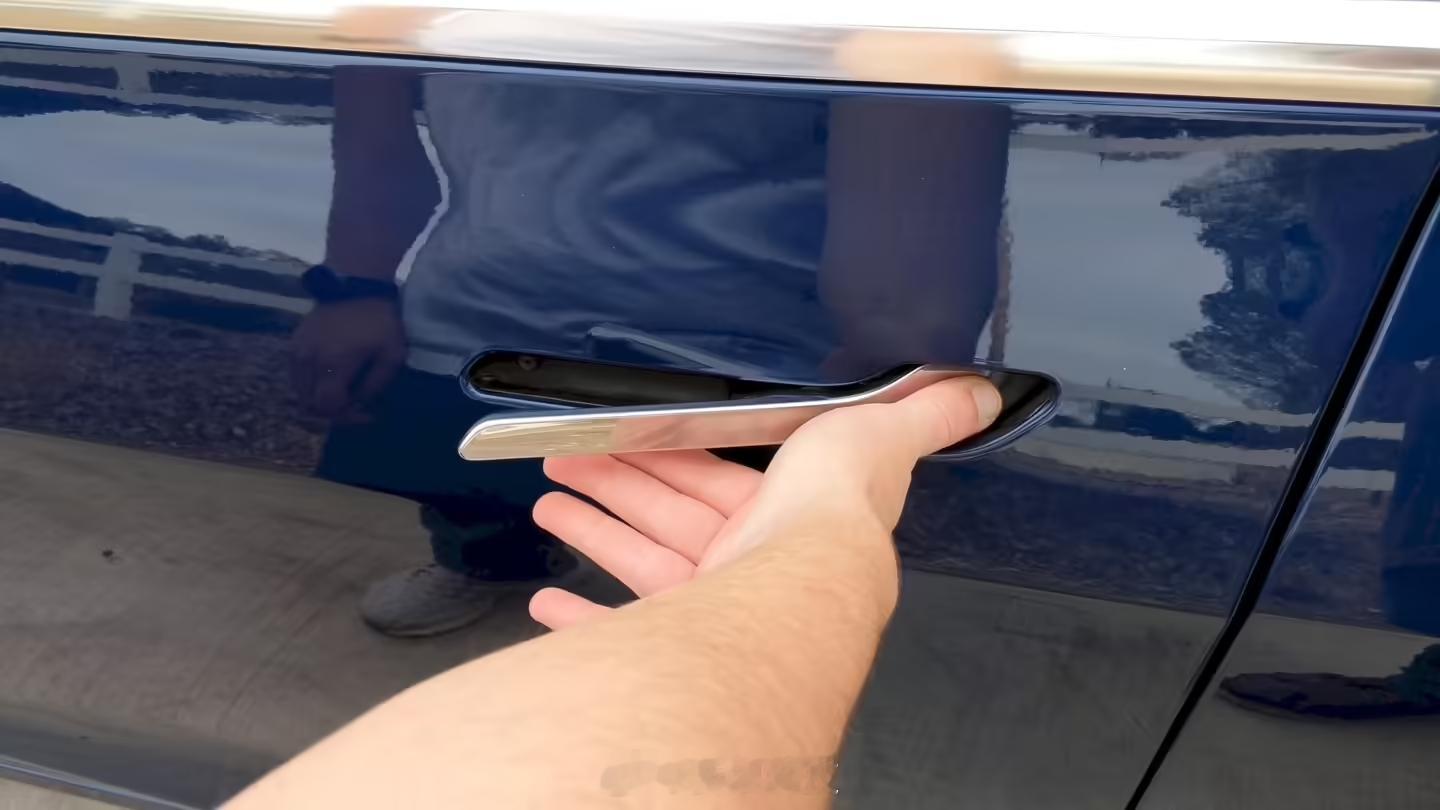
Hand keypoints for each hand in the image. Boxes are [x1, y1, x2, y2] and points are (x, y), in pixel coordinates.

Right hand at [290, 298, 406, 420]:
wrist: (355, 286)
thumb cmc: (379, 321)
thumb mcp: (392, 356)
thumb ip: (375, 386)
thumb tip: (359, 403)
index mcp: (332, 365)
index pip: (326, 408)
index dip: (346, 417)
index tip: (366, 411)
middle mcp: (308, 361)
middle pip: (310, 405)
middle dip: (334, 411)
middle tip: (356, 405)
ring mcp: (297, 352)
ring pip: (300, 392)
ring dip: (320, 399)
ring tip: (343, 392)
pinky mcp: (293, 344)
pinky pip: (297, 376)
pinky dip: (312, 384)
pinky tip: (331, 377)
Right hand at [529, 375, 1001, 629]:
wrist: (800, 582)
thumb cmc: (831, 513)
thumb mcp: (882, 433)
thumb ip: (927, 411)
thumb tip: (982, 390)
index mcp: (787, 513)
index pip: (719, 476)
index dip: (673, 450)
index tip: (628, 432)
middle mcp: (750, 560)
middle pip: (670, 511)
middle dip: (618, 480)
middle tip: (569, 455)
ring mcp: (712, 606)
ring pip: (642, 559)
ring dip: (598, 530)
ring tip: (552, 504)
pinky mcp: (680, 643)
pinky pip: (624, 630)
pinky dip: (586, 617)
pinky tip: (552, 603)